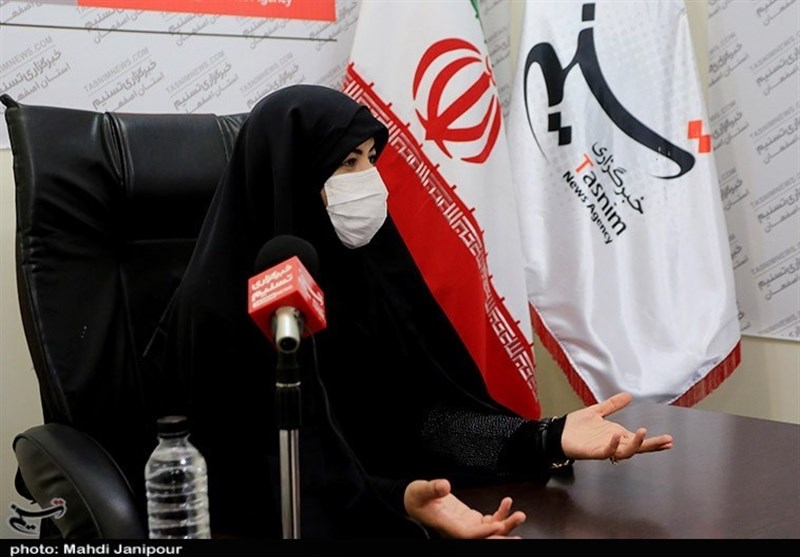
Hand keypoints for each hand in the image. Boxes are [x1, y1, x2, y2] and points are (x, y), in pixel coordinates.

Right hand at [403, 479, 525, 538]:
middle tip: (517, 528)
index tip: (498, 525)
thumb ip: (432, 488)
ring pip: (489, 530)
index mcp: (446, 525)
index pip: (468, 534)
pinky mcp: (470, 520)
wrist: (416, 501)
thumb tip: (444, 486)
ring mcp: (466, 526)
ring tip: (520, 515)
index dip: (484, 532)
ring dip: (506, 524)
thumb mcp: (420, 490)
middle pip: (483, 537)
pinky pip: (488, 521)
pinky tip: (506, 503)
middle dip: (502, 534)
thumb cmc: (417, 498)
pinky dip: (499, 514)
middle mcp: (458, 529)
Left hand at [561, 392, 673, 462]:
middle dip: (652, 445)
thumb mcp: (597, 411)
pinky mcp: (593, 452)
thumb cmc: (577, 426)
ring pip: (624, 452)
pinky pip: (605, 451)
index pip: (639, 440)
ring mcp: (604, 448)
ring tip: (642, 432)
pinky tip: (616, 435)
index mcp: (617, 435)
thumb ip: (612, 404)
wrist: (558, 433)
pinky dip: (612, 444)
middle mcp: (614, 443)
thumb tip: (628, 395)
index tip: (669, 440)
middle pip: (637, 447)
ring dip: (634, 443)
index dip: (654, 441)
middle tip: (667, 441)